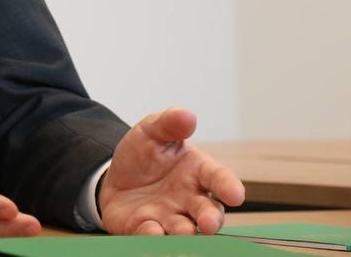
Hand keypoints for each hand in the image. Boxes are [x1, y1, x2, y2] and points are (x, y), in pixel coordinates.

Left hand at [100, 108, 245, 234]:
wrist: (115, 175)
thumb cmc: (144, 154)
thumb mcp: (151, 131)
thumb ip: (168, 124)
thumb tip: (187, 114)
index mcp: (197, 171)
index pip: (219, 178)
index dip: (228, 186)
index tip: (236, 195)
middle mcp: (189, 199)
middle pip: (209, 212)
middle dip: (210, 219)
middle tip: (208, 223)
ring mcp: (170, 216)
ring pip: (185, 230)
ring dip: (184, 233)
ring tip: (182, 231)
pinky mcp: (147, 229)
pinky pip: (152, 236)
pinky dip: (153, 236)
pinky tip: (151, 232)